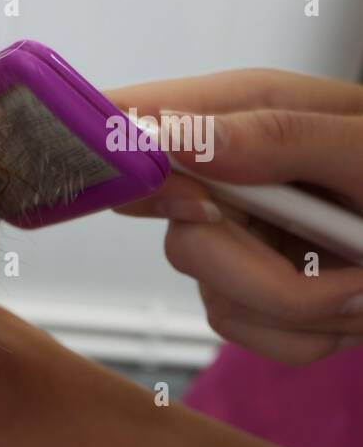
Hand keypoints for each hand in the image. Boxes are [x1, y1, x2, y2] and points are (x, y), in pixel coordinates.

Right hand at [108, 69, 362, 364]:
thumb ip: (275, 139)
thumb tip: (172, 139)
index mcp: (244, 112)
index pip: (128, 118)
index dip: (109, 157)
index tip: (166, 199)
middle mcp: (225, 173)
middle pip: (175, 238)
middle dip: (260, 272)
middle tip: (342, 266)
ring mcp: (232, 235)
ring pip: (213, 297)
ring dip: (305, 309)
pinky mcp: (247, 288)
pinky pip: (244, 333)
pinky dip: (309, 334)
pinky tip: (352, 304)